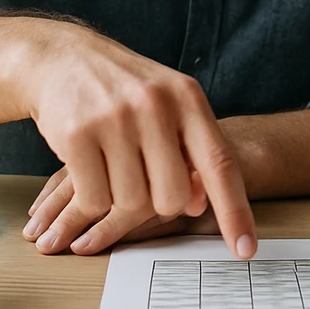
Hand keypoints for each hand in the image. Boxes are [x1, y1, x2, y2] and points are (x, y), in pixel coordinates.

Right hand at [20, 23, 255, 258]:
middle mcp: (155, 105)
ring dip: (120, 198)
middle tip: (141, 179)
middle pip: (172, 196)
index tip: (245, 250)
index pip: (220, 164)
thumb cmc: (124, 90)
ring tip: (111, 164)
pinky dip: (92, 199)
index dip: (235, 211)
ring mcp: (115, 119)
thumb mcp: (168, 104)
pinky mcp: (77, 135)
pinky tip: (89, 168)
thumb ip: (190, 149)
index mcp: (187, 98)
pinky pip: (94, 199)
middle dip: (158, 203)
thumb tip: (197, 204)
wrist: (63, 58)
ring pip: (130, 203)